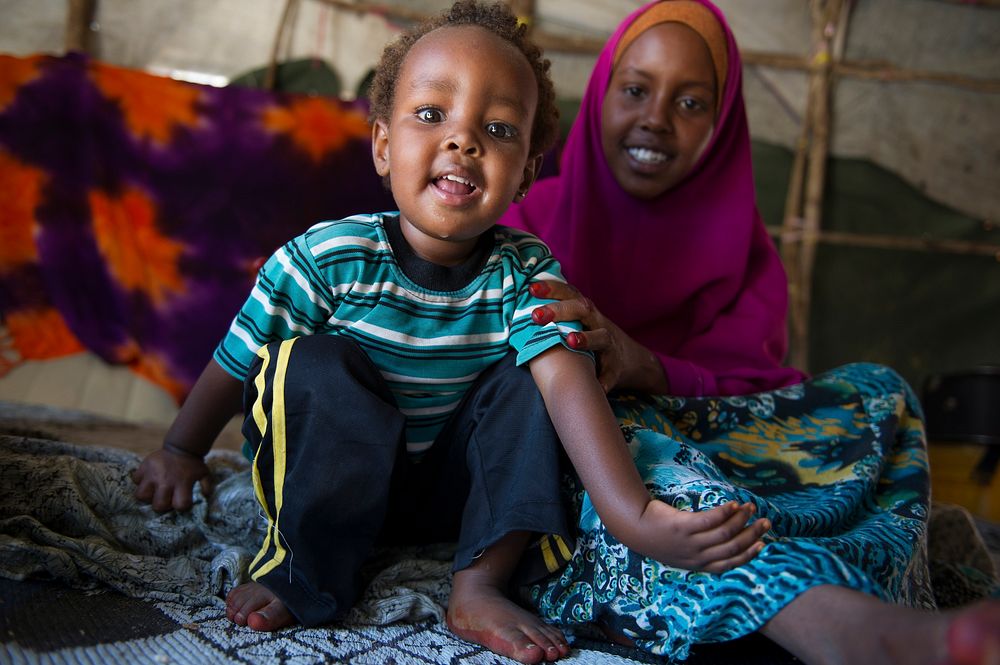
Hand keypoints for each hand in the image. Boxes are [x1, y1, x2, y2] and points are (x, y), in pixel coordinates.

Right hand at [132, 447, 212, 511]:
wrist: (182, 447)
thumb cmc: (192, 465)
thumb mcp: (204, 475)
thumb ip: (205, 487)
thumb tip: (203, 498)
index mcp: (182, 483)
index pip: (180, 505)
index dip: (181, 506)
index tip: (182, 500)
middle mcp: (166, 480)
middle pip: (158, 505)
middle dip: (162, 505)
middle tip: (166, 498)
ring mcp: (152, 474)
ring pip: (141, 495)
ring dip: (148, 495)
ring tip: (154, 490)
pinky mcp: (143, 467)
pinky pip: (135, 479)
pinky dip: (140, 481)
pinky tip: (149, 479)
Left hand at [529, 280, 666, 392]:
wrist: (633, 361)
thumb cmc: (596, 337)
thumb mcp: (582, 321)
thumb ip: (560, 314)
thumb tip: (523, 309)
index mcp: (586, 312)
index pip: (569, 294)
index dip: (552, 289)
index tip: (531, 288)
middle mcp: (599, 324)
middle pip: (582, 310)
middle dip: (559, 311)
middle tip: (536, 316)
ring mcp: (609, 345)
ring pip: (601, 338)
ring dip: (586, 338)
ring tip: (570, 341)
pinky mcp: (616, 368)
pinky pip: (610, 375)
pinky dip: (603, 381)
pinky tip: (596, 387)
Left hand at [631, 500, 769, 572]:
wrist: (634, 526)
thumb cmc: (659, 536)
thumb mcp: (681, 550)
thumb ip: (701, 549)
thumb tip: (724, 539)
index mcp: (697, 564)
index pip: (729, 563)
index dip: (748, 555)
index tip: (762, 544)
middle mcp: (695, 556)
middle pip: (731, 548)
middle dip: (752, 535)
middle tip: (765, 522)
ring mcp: (689, 542)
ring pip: (724, 534)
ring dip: (741, 520)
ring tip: (751, 507)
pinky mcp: (683, 526)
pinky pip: (709, 520)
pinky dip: (724, 512)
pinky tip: (733, 503)